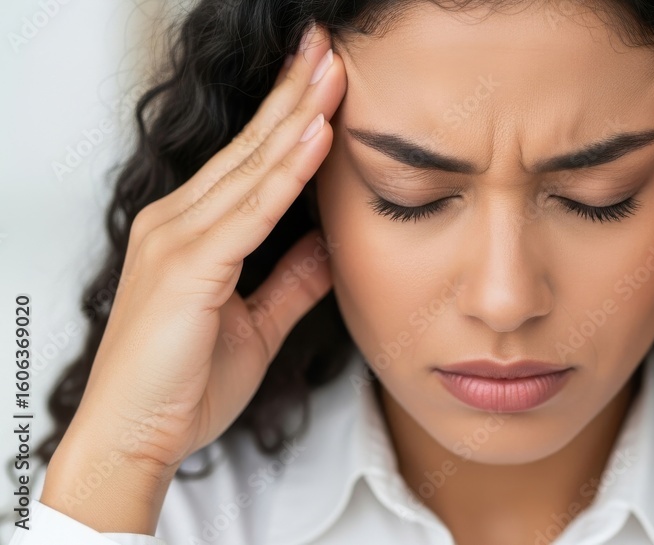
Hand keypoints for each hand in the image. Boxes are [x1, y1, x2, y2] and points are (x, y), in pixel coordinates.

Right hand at [44, 21, 344, 518]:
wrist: (136, 440)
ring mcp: (177, 239)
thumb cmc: (185, 385)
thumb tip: (328, 244)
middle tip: (329, 46)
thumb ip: (292, 281)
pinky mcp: (187, 266)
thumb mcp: (258, 324)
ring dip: (297, 114)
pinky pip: (250, 210)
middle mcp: (177, 222)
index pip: (250, 160)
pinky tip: (317, 133)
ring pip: (251, 165)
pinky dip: (287, 170)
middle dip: (294, 93)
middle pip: (249, 146)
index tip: (323, 78)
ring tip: (333, 69)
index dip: (288, 115)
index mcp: (191, 232)